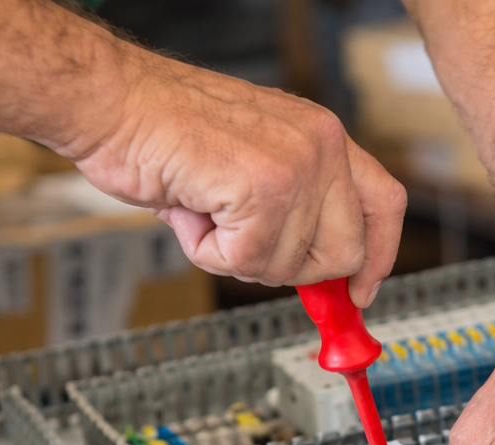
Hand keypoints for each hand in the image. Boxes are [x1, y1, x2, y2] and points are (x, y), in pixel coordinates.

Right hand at [71, 56, 405, 306]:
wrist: (110, 102)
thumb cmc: (164, 131)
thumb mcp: (252, 163)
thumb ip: (295, 208)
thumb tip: (316, 270)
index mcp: (323, 135)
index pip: (384, 204)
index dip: (379, 256)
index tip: (361, 292)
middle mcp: (321, 143)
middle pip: (343, 253)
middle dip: (289, 267)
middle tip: (240, 241)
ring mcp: (297, 164)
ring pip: (290, 266)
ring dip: (235, 255)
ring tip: (204, 208)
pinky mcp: (263, 187)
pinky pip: (247, 261)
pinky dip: (208, 252)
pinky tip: (190, 209)